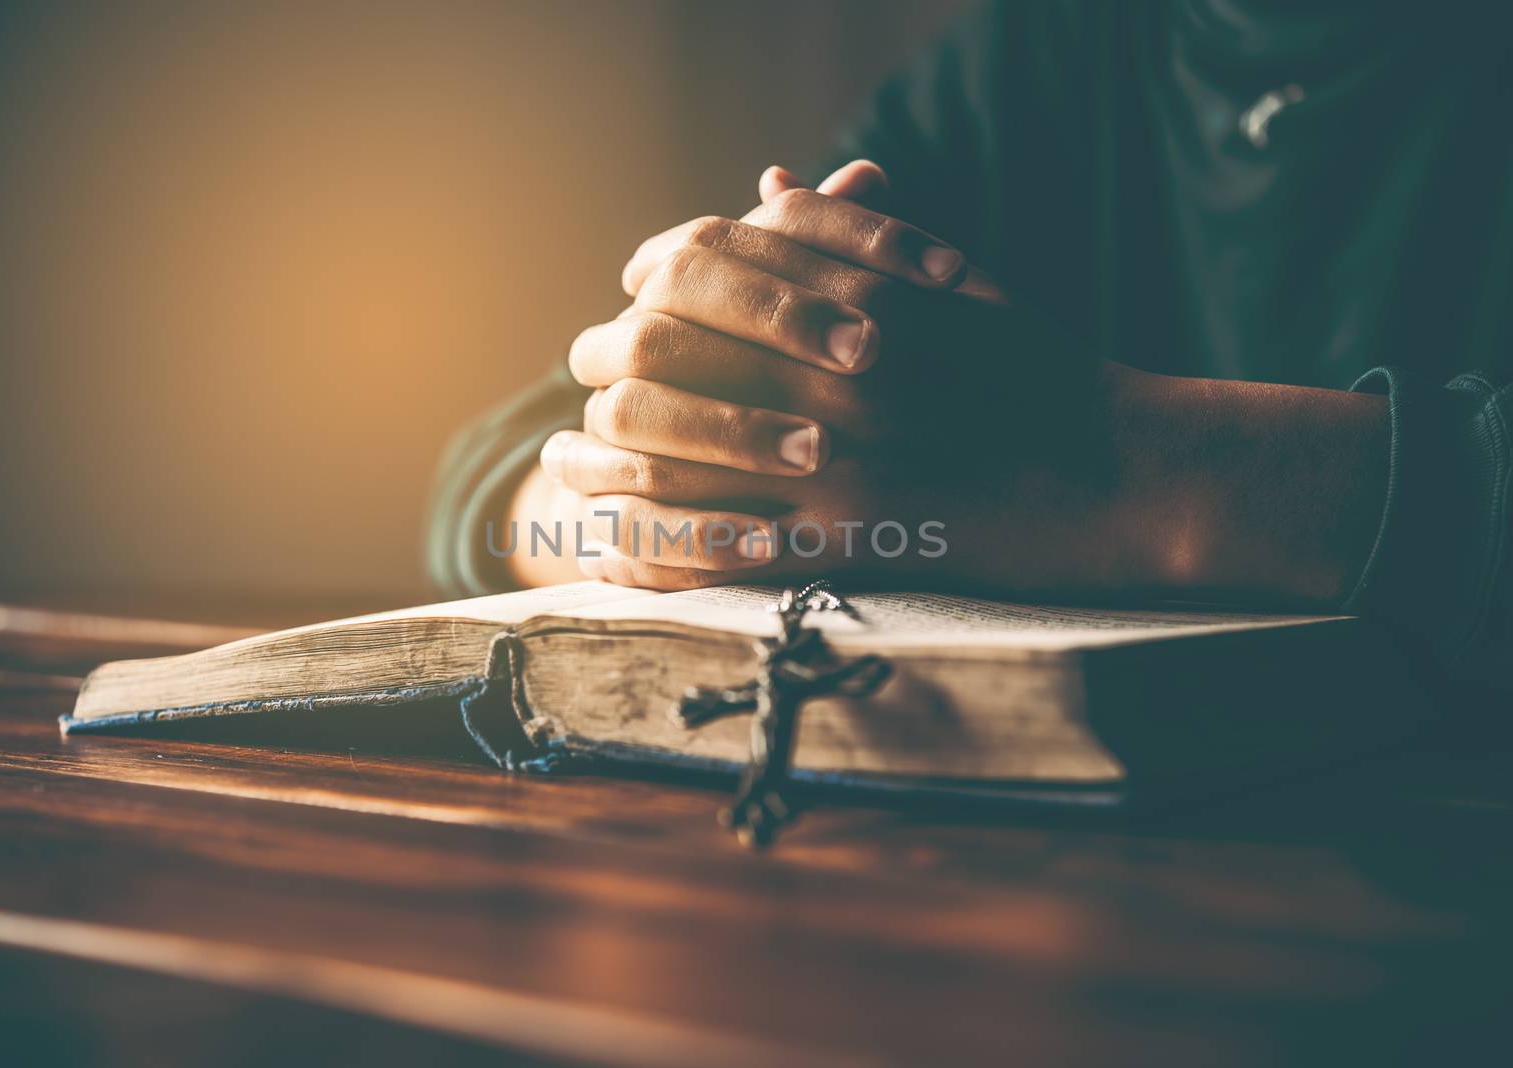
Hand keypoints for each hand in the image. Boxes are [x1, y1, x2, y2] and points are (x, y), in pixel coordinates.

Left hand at [541, 162, 1138, 591]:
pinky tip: (612, 545)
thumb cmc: (1039, 372)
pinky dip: (652, 546)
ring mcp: (835, 459)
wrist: (1122, 474)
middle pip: (661, 359)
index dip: (644, 286)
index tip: (623, 303)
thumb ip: (853, 235)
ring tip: (562, 467)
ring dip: (600, 462)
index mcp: (850, 297)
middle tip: (576, 390)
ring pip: (672, 457)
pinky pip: (720, 550)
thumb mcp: (952, 282)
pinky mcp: (850, 543)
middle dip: (600, 370)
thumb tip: (765, 186)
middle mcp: (827, 371)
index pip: (701, 269)